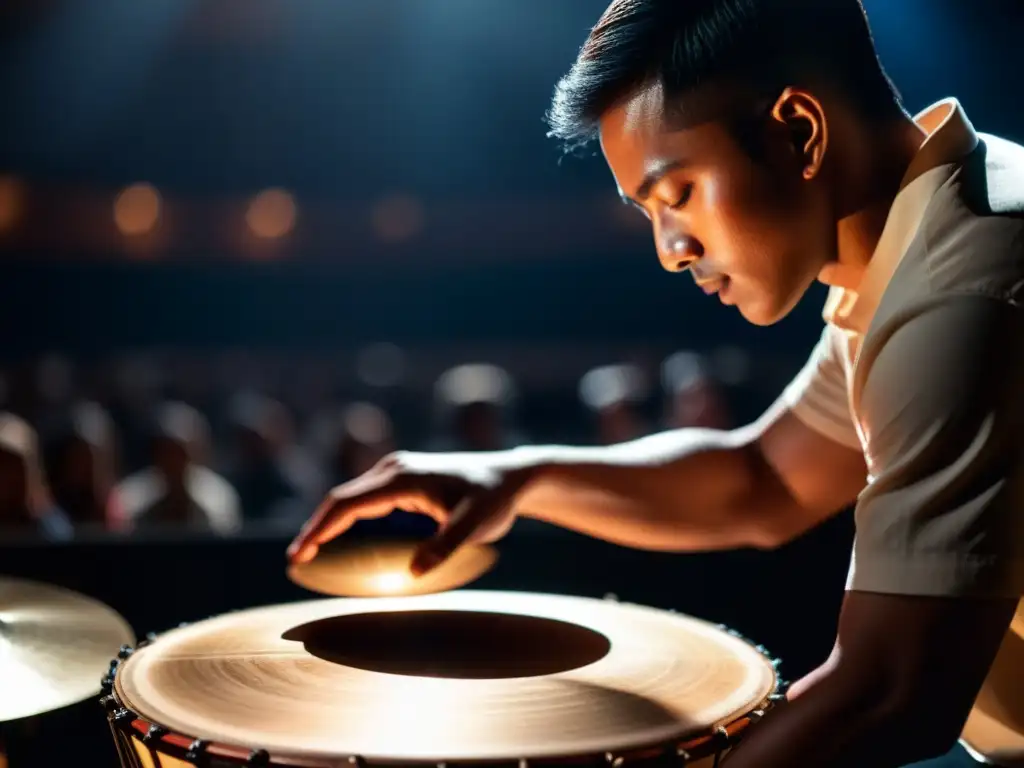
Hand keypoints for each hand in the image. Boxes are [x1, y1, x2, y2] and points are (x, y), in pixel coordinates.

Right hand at [287, 451, 529, 574]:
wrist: (512, 477)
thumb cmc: (494, 499)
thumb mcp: (476, 525)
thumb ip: (445, 545)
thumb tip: (414, 572)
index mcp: (403, 478)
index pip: (347, 503)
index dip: (319, 529)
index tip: (299, 554)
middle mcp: (394, 470)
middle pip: (341, 498)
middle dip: (315, 528)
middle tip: (296, 561)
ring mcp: (397, 472)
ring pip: (350, 498)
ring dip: (328, 523)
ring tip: (309, 553)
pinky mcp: (403, 480)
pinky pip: (365, 500)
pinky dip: (346, 519)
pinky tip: (340, 540)